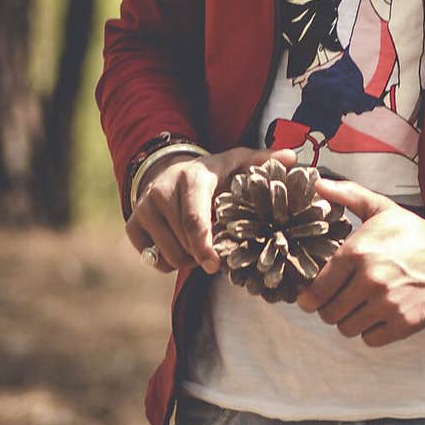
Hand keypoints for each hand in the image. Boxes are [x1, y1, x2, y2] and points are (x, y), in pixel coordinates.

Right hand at [125, 144, 295, 274]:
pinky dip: (169, 261)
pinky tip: (181, 245)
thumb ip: (263, 162)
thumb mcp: (237, 163)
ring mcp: (144, 208)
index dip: (206, 246)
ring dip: (189, 259)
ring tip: (200, 245)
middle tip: (218, 250)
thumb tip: (292, 159)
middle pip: (185, 244)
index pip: (195, 220)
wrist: (169, 170)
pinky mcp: (132, 225)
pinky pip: (154, 260)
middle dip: (204, 254)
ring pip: (170, 256)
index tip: (216, 265)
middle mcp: (163, 191)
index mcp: (193, 177)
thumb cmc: (213, 173)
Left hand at [296, 177, 424, 344]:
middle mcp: (370, 280)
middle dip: (330, 309)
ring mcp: (388, 304)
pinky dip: (371, 331)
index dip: (309, 298)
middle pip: (328, 314)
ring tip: (360, 307)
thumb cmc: (413, 231)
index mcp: (357, 253)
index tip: (311, 298)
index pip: (316, 290)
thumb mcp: (380, 208)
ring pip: (347, 329)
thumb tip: (318, 183)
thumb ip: (346, 195)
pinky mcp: (404, 323)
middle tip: (339, 300)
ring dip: (350, 321)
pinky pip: (370, 339)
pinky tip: (378, 315)